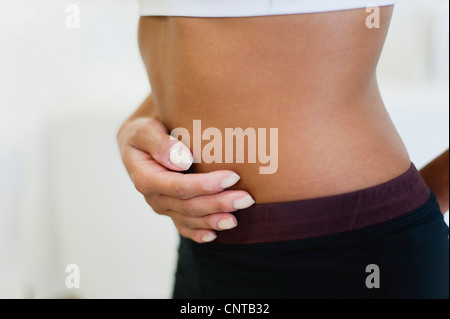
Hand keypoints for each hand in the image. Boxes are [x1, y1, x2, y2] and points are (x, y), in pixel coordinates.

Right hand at [118, 117, 255, 242]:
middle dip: (219, 204)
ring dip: (214, 220)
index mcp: (146, 178)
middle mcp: (154, 198)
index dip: (206, 185)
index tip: (233, 176)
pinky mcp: (170, 211)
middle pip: (189, 206)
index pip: (179, 186)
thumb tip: (182, 160)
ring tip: (237, 219)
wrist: (138, 145)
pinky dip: (199, 233)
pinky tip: (214, 235)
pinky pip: (184, 227)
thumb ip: (160, 144)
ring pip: (190, 219)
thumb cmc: (145, 134)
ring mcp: (163, 207)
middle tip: (247, 199)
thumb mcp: (145, 131)